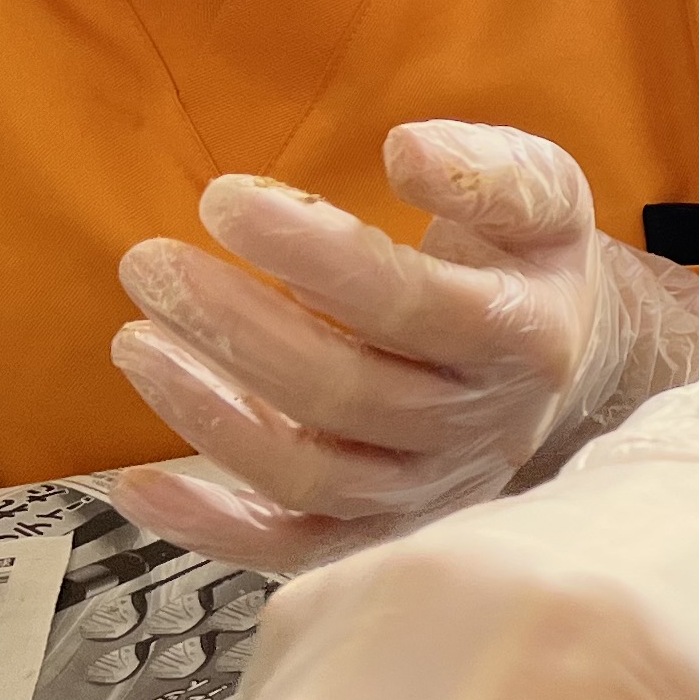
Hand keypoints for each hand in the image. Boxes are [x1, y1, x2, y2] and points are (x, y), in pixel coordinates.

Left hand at [105, 120, 698, 569]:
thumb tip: (407, 151)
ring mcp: (427, 490)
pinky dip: (211, 529)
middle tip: (150, 264)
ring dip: (211, 417)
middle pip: (349, 394)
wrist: (563, 361)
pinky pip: (293, 548)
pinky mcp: (380, 529)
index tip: (223, 200)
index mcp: (521, 335)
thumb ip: (488, 171)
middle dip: (237, 328)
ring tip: (135, 343)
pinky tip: (137, 485)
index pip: (409, 302)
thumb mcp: (543, 195)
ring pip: (313, 476)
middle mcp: (477, 426)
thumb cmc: (524, 262)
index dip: (311, 253)